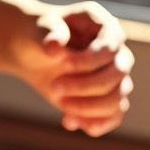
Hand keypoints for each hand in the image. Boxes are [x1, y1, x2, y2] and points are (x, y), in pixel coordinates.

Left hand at [14, 3, 133, 134]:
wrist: (32, 50)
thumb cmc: (39, 33)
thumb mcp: (40, 28)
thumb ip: (49, 34)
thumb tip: (53, 47)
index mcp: (104, 26)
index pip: (109, 48)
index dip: (87, 60)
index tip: (59, 63)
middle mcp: (116, 51)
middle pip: (117, 75)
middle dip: (86, 86)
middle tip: (54, 87)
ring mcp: (114, 75)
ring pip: (117, 99)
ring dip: (89, 107)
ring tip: (61, 105)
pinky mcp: (107, 96)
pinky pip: (114, 115)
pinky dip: (95, 123)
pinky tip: (70, 122)